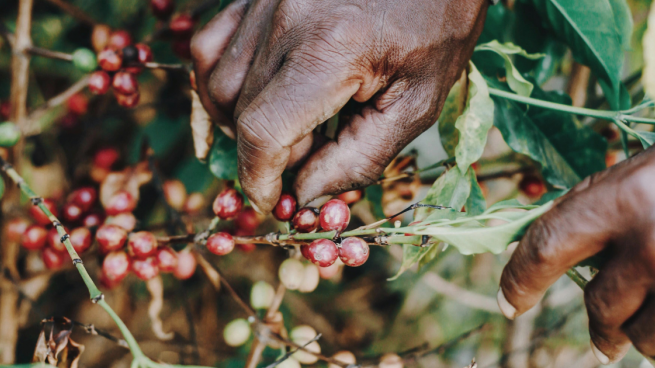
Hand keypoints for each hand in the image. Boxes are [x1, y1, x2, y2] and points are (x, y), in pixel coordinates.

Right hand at [191, 0, 488, 211]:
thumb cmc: (439, 24)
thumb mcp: (418, 102)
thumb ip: (360, 157)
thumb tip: (305, 195)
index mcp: (332, 50)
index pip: (263, 132)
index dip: (258, 178)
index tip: (272, 201)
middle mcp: (287, 18)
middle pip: (239, 109)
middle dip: (264, 152)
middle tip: (305, 159)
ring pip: (218, 78)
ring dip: (240, 119)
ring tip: (288, 128)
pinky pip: (215, 41)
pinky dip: (223, 80)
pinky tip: (254, 95)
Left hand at [498, 136, 654, 362]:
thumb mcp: (642, 174)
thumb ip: (598, 213)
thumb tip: (553, 257)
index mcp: (624, 198)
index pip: (546, 247)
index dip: (519, 281)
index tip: (508, 304)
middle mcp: (654, 242)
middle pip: (600, 306)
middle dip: (600, 327)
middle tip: (603, 341)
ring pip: (643, 335)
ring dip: (642, 334)